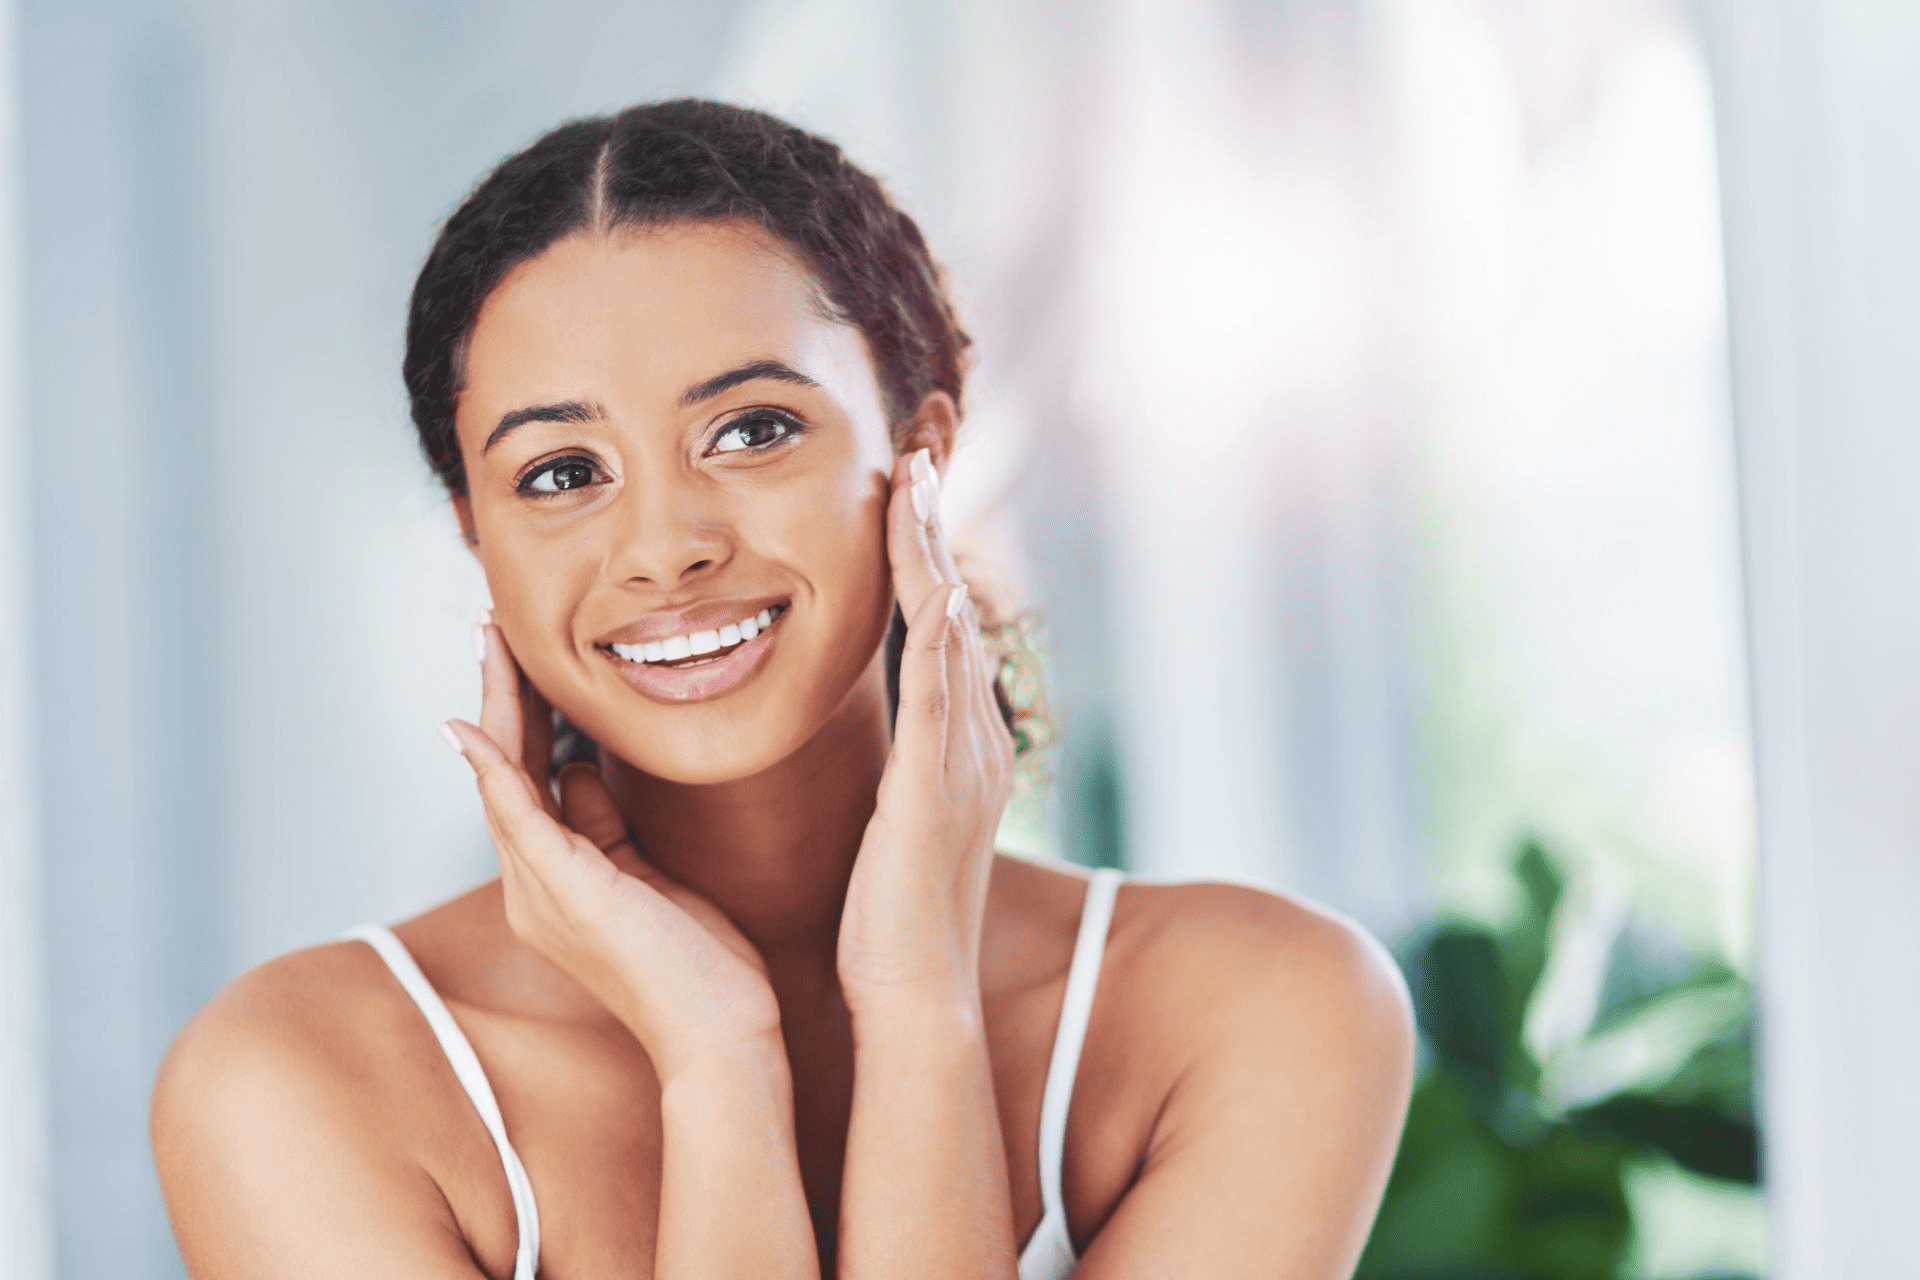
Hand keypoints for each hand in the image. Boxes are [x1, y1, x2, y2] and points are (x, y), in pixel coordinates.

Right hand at [441, 621, 784, 1083]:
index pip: (529, 778)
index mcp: (556, 879)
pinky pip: (517, 817)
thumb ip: (607, 825)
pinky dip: (494, 769)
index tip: (521, 654)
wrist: (721, 1039)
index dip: (521, 714)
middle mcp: (533, 886)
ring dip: (494, 706)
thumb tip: (581, 769)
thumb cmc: (701, 966)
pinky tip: (474, 726)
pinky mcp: (566, 893)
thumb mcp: (651, 877)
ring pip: (503, 780)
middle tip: (491, 625)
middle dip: (499, 694)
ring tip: (491, 641)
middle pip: (504, 769)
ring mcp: (541, 892)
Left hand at [836, 450, 1016, 1016]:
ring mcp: (960, 766)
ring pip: (952, 637)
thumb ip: (888, 769)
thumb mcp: (888, 823)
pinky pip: (940, 702)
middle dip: (932, 534)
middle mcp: (970, 744)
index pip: (938, 630)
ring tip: (917, 488)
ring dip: (933, 560)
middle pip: (955, 612)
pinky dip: (940, 643)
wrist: (915, 996)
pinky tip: (930, 590)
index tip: (900, 496)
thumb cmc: (887, 921)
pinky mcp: (936, 794)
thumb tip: (870, 739)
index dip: (919, 560)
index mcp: (952, 748)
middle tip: (916, 457)